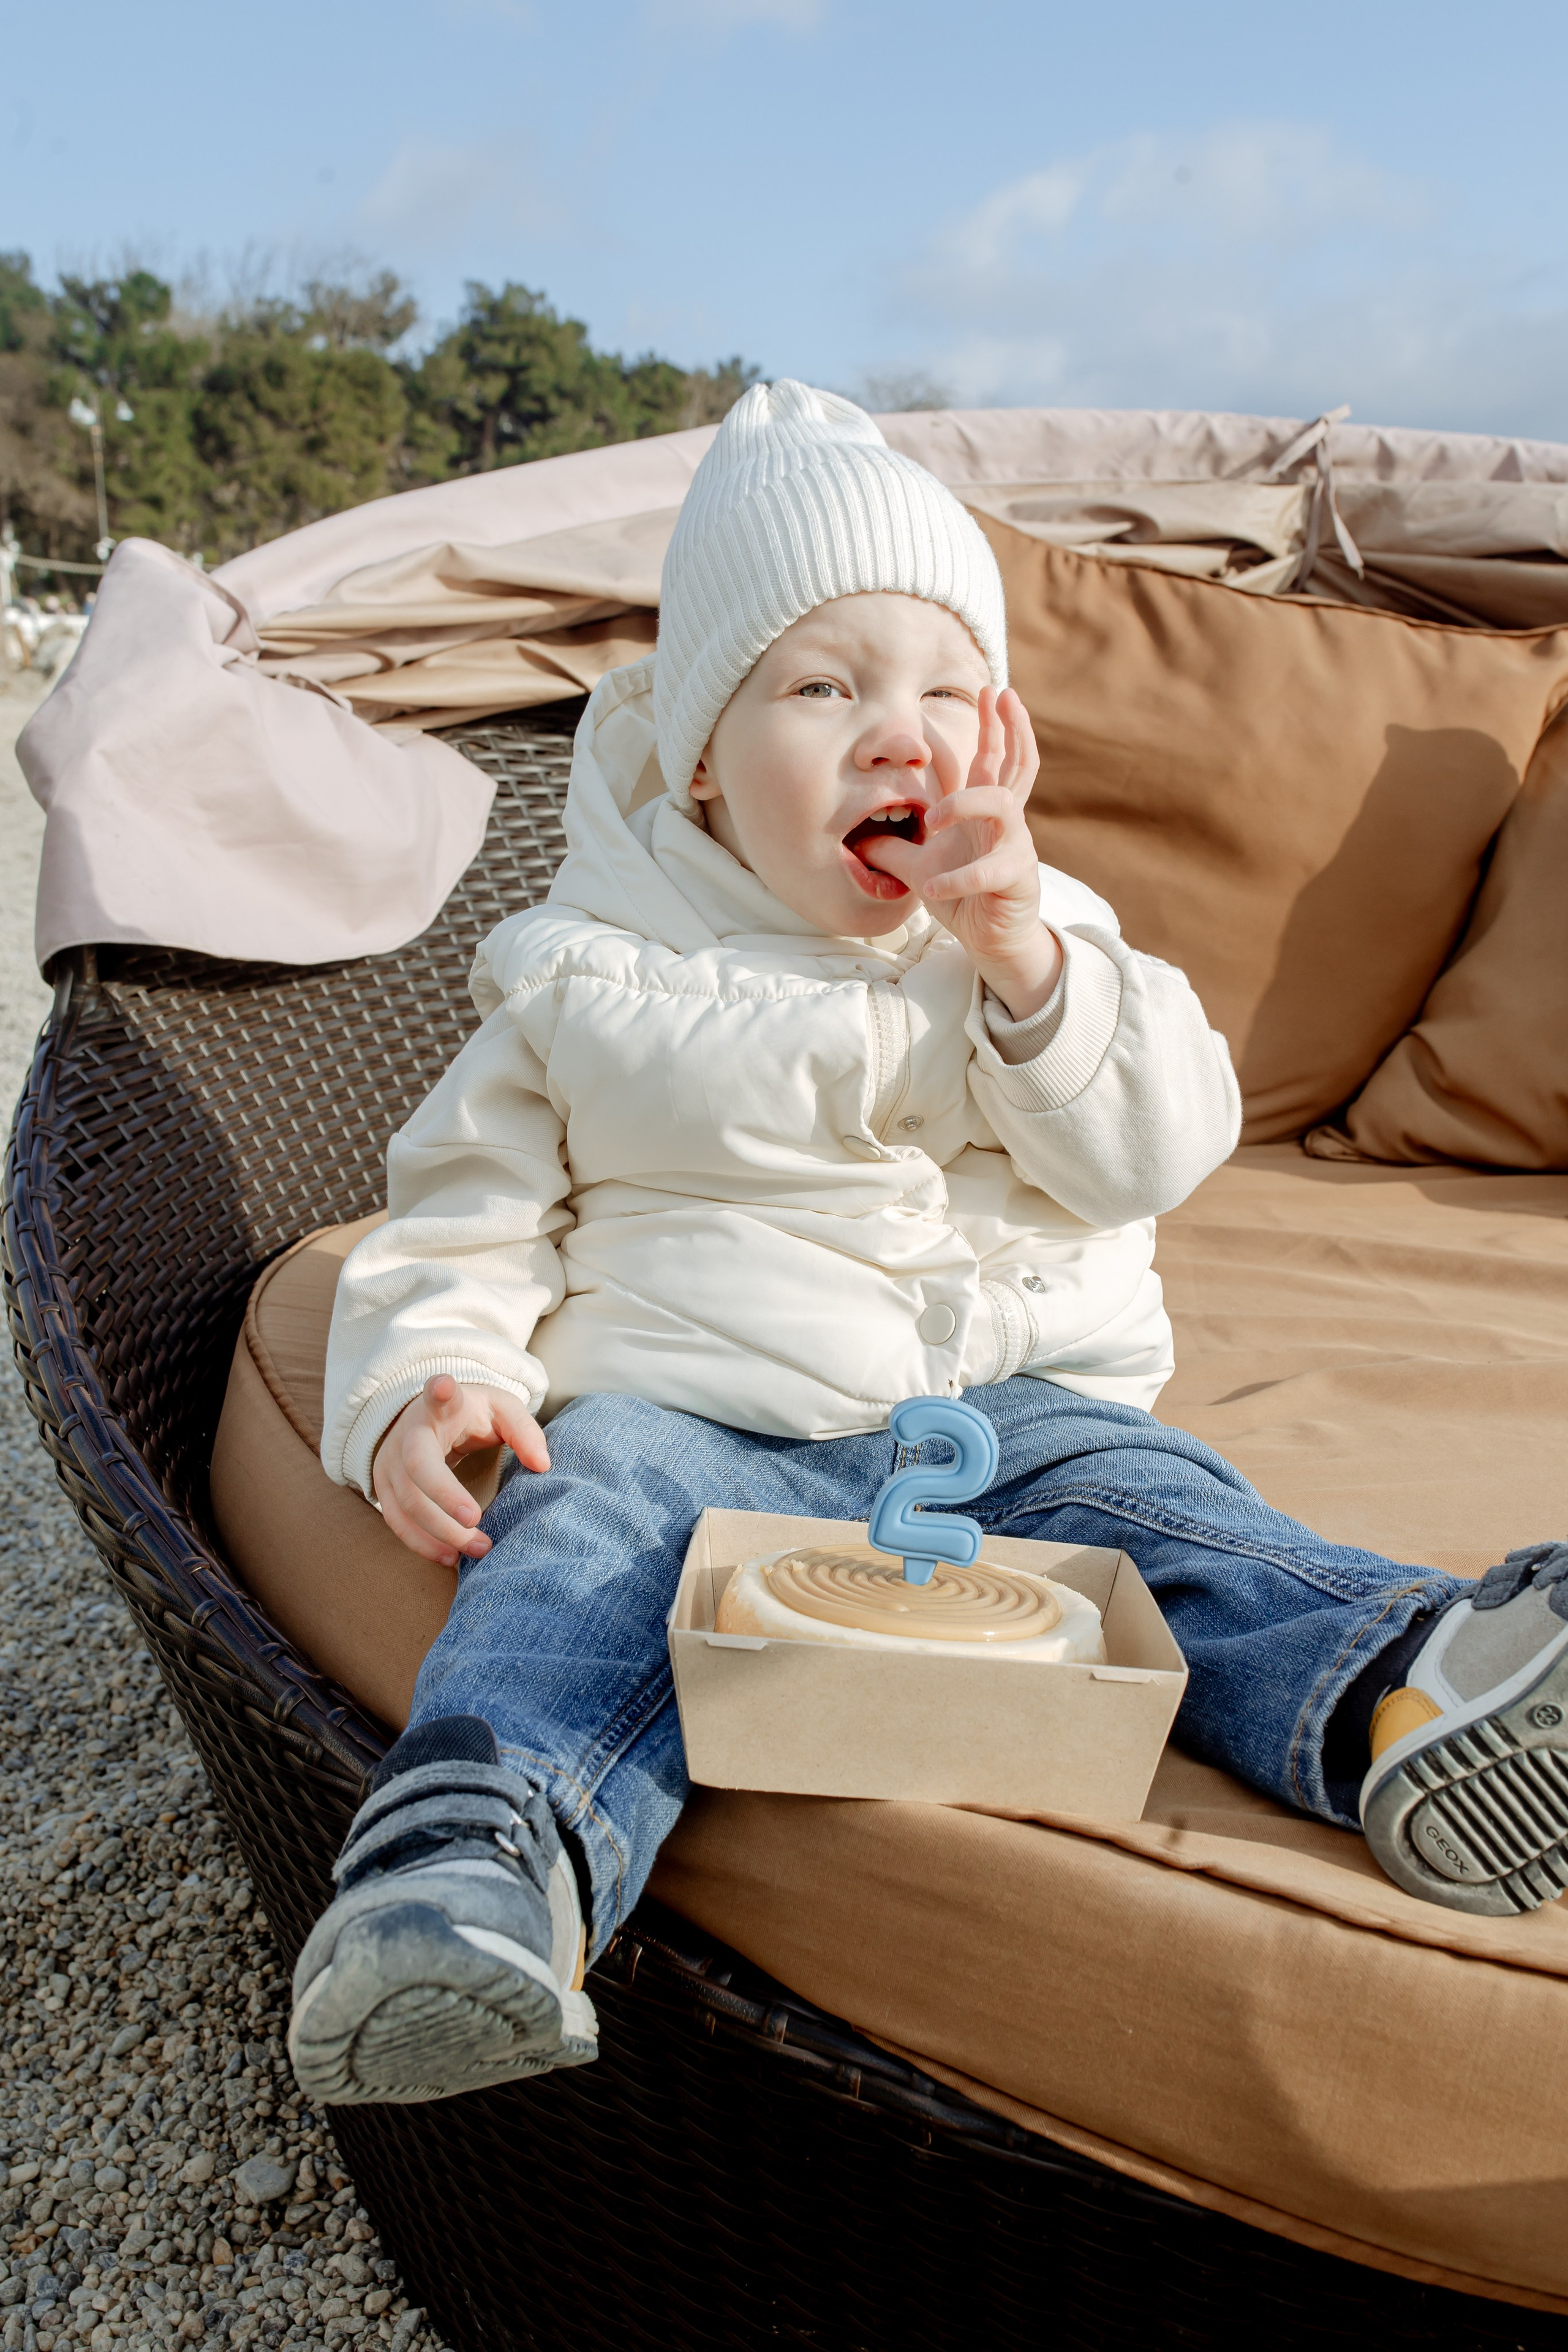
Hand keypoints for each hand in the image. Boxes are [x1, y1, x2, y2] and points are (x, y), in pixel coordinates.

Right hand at [372, 1375, 548, 1567]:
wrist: (427, 1420)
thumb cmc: (471, 1416)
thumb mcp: (502, 1411)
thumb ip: (524, 1432)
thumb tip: (542, 1465)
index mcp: (441, 1407)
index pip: (437, 1395)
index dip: (439, 1391)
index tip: (443, 1385)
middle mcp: (408, 1433)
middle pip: (418, 1466)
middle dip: (445, 1497)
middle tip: (475, 1522)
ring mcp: (390, 1463)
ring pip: (405, 1502)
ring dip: (439, 1532)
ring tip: (478, 1548)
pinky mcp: (385, 1489)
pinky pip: (397, 1523)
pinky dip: (422, 1544)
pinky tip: (450, 1557)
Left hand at [861, 685, 1060, 1017]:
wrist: (990, 940)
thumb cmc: (960, 897)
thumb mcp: (917, 868)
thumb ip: (891, 849)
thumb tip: (854, 838)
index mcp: (981, 811)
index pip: (987, 760)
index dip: (989, 726)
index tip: (987, 691)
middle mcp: (1003, 820)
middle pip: (1016, 762)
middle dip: (1011, 726)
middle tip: (1004, 693)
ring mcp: (1014, 845)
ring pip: (1001, 803)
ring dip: (962, 805)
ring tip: (932, 821)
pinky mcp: (1017, 876)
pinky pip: (988, 870)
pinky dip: (958, 878)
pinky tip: (934, 888)